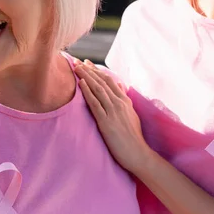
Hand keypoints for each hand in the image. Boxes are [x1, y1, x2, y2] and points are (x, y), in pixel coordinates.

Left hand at [74, 60, 153, 174]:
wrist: (137, 153)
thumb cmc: (133, 138)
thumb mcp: (131, 116)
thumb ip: (125, 103)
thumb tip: (122, 91)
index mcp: (125, 101)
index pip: (110, 81)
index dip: (97, 71)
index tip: (87, 64)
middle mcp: (119, 103)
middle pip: (102, 81)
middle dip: (89, 70)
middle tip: (77, 61)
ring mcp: (113, 111)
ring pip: (98, 89)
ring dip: (86, 76)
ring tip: (76, 67)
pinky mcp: (106, 121)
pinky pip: (95, 103)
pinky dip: (88, 91)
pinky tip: (81, 83)